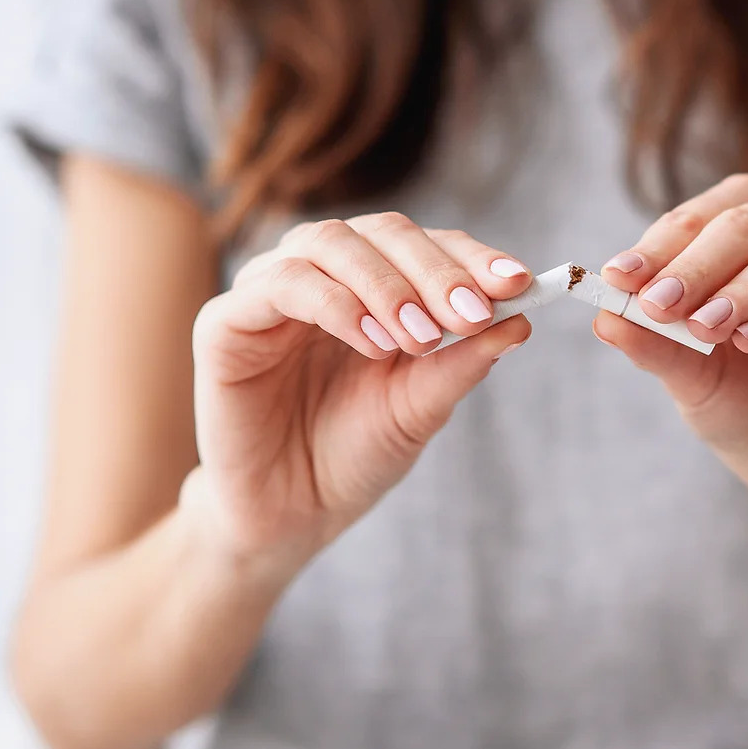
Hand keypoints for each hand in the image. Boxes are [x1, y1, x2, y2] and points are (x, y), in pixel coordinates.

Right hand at [187, 213, 532, 576]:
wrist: (291, 516)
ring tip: (420, 338)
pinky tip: (372, 342)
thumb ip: (462, 362)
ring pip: (330, 242)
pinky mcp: (225, 322)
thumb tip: (522, 319)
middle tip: (471, 313)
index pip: (426, 245)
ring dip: (386, 285)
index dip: (471, 257)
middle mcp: (322, 274)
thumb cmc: (354, 456)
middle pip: (382, 231)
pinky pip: (281, 285)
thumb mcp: (421, 408)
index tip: (519, 283)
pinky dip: (334, 304)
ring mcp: (270, 291)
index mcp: (373, 285)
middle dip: (435, 269)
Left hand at [595, 174, 747, 535]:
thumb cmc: (746, 402)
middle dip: (698, 262)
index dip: (662, 242)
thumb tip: (601, 316)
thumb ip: (652, 341)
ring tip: (706, 327)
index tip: (617, 279)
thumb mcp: (688, 374)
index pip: (708, 212)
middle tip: (658, 302)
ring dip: (746, 286)